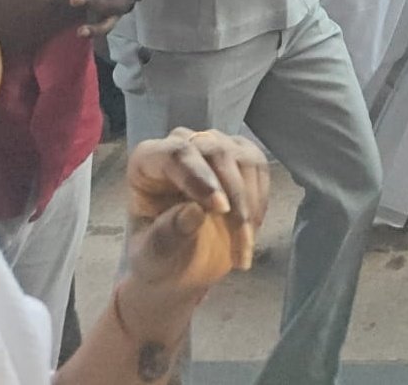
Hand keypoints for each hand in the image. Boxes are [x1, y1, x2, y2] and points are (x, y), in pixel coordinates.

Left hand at [126, 128, 269, 291]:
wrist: (182, 264)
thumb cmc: (159, 256)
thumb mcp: (153, 257)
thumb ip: (166, 236)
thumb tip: (193, 212)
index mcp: (148, 162)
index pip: (175, 154)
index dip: (200, 177)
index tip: (222, 209)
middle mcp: (182, 144)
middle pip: (216, 152)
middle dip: (233, 196)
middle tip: (241, 237)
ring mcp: (215, 146)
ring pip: (243, 159)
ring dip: (249, 204)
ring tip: (244, 243)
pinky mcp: (242, 155)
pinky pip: (259, 168)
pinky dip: (259, 200)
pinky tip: (250, 229)